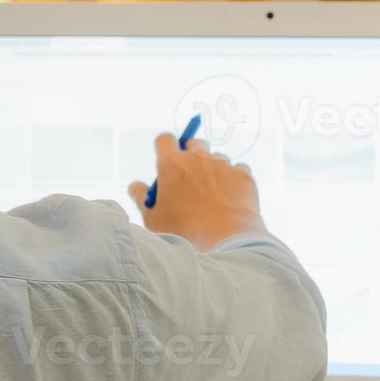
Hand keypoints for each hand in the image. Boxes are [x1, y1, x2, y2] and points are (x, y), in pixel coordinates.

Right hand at [128, 135, 265, 250]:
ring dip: (212, 170)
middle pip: (193, 143)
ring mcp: (223, 164)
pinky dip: (233, 181)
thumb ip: (141, 197)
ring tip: (211, 197)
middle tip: (189, 179)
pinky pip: (237, 170)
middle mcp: (198, 157)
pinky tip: (229, 200)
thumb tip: (136, 186)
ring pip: (216, 158)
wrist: (224, 240)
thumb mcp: (152, 218)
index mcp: (172, 163)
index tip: (166, 160)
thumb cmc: (183, 231)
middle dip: (190, 155)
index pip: (165, 139)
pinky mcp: (243, 175)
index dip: (165, 148)